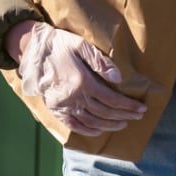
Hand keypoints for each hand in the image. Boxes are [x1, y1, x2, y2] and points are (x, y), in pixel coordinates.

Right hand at [16, 21, 146, 136]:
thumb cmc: (60, 45)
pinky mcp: (55, 110)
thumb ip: (100, 62)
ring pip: (92, 122)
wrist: (33, 50)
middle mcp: (73, 97)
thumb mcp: (81, 45)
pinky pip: (74, 126)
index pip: (111, 99)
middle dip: (124, 116)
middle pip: (105, 113)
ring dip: (110, 125)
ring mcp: (63, 106)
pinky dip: (89, 131)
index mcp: (82, 81)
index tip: (141, 108)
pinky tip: (100, 130)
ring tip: (123, 123)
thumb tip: (118, 78)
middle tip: (138, 116)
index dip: (128, 106)